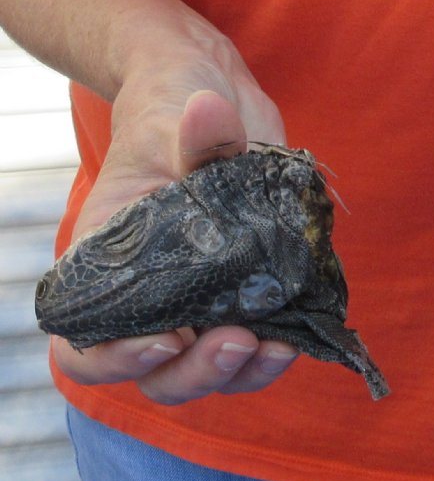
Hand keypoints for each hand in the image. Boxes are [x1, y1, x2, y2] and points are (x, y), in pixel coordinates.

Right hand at [53, 41, 297, 403]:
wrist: (215, 106)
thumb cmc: (173, 116)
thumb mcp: (176, 121)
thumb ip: (195, 135)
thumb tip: (209, 112)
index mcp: (109, 269)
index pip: (88, 344)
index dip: (117, 359)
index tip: (166, 339)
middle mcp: (152, 301)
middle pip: (159, 374)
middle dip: (197, 373)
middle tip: (237, 341)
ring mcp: (202, 307)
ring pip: (210, 372)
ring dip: (244, 373)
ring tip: (278, 346)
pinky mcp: (246, 300)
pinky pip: (254, 349)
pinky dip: (273, 353)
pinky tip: (298, 335)